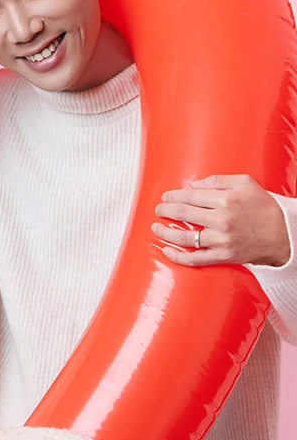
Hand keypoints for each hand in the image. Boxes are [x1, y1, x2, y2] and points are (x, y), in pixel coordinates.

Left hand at [151, 174, 289, 266]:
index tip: (166, 197)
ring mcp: (221, 240)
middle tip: (159, 210)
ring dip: (165, 232)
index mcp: (226, 199)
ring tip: (155, 228)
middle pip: (183, 214)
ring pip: (185, 237)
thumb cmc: (264, 207)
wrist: (284, 234)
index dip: (173, 196)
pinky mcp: (223, 256)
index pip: (190, 196)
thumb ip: (217, 180)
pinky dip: (177, 256)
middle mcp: (221, 220)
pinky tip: (166, 250)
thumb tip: (194, 185)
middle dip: (165, 211)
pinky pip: (195, 259)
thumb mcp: (245, 183)